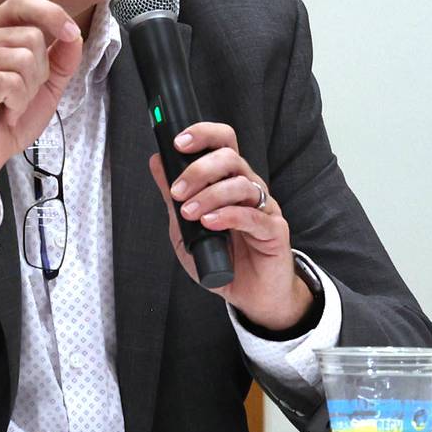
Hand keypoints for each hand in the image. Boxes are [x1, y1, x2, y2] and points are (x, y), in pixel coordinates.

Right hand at [0, 0, 81, 223]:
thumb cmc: (10, 116)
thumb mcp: (46, 83)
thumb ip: (62, 58)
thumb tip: (74, 35)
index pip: (22, 1)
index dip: (51, 13)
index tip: (71, 34)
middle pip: (32, 36)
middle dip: (40, 71)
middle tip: (21, 93)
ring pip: (26, 59)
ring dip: (28, 91)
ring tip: (11, 104)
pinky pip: (12, 82)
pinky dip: (17, 103)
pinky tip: (4, 112)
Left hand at [148, 121, 314, 330]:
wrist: (249, 296)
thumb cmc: (221, 260)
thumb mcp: (185, 228)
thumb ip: (172, 197)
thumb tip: (156, 162)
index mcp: (229, 182)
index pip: (223, 144)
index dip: (203, 135)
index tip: (178, 142)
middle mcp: (249, 189)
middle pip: (231, 157)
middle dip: (199, 169)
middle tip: (178, 191)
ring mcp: (264, 208)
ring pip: (241, 184)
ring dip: (209, 195)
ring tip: (191, 214)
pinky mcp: (274, 230)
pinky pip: (253, 215)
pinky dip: (228, 215)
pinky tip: (211, 223)